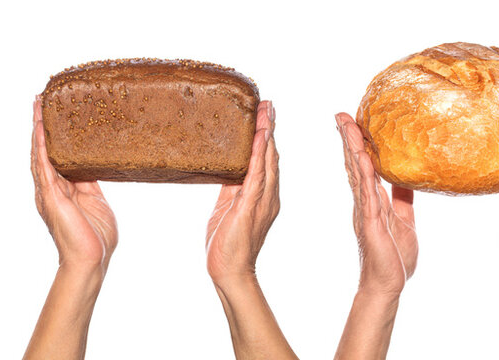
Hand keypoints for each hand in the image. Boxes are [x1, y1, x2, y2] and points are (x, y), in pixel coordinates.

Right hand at [25, 96, 116, 358]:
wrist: (92, 260)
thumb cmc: (96, 237)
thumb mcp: (97, 201)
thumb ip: (92, 182)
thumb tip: (98, 163)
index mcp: (63, 188)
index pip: (56, 154)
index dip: (53, 133)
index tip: (56, 111)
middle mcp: (51, 187)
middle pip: (44, 149)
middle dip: (42, 124)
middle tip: (43, 98)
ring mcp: (49, 191)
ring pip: (40, 153)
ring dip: (38, 129)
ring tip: (38, 105)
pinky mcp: (51, 197)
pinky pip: (44, 166)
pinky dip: (41, 147)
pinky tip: (41, 130)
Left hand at [206, 100, 279, 283]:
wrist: (229, 270)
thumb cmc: (227, 245)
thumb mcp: (227, 208)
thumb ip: (231, 187)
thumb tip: (226, 168)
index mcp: (263, 196)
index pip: (267, 160)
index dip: (267, 137)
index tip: (265, 116)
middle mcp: (268, 195)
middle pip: (272, 155)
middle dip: (270, 128)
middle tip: (268, 104)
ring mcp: (263, 199)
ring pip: (268, 160)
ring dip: (267, 134)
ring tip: (266, 111)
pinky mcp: (251, 204)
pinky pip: (257, 174)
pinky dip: (259, 153)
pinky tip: (260, 137)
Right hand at [335, 112, 416, 295]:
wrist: (388, 283)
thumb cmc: (394, 254)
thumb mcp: (404, 217)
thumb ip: (402, 196)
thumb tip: (409, 174)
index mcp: (371, 200)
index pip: (362, 166)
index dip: (356, 143)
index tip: (351, 121)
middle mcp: (364, 202)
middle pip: (354, 164)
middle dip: (348, 139)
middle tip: (341, 114)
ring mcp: (366, 211)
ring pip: (358, 174)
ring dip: (353, 149)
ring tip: (346, 126)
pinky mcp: (371, 223)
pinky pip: (368, 194)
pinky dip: (365, 175)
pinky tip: (363, 158)